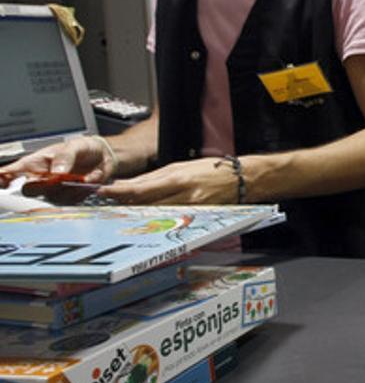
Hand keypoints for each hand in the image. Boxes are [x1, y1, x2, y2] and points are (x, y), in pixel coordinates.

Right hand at [1, 137, 115, 202]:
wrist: (105, 156)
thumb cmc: (85, 147)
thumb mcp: (75, 146)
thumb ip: (65, 157)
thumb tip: (56, 171)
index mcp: (37, 162)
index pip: (13, 171)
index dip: (4, 177)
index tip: (3, 181)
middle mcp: (43, 178)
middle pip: (29, 190)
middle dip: (41, 186)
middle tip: (57, 178)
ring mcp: (55, 189)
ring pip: (50, 198)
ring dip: (66, 189)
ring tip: (81, 176)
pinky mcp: (69, 197)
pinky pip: (69, 202)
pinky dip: (79, 193)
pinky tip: (87, 181)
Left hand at [98, 158, 238, 204]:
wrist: (242, 179)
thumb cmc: (214, 169)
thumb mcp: (183, 166)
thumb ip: (157, 177)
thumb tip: (133, 184)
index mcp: (179, 178)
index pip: (142, 188)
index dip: (121, 191)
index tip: (104, 191)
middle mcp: (183, 195)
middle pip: (145, 203)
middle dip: (124, 202)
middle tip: (106, 200)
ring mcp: (190, 208)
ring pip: (155, 212)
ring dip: (136, 210)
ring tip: (121, 207)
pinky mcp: (195, 216)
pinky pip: (169, 216)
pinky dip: (155, 215)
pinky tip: (146, 214)